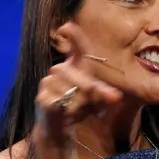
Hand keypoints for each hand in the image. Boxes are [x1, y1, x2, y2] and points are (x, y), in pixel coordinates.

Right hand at [34, 23, 122, 145]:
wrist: (57, 129)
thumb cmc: (78, 108)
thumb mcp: (95, 100)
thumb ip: (105, 95)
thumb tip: (116, 96)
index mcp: (74, 67)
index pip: (76, 48)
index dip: (73, 37)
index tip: (65, 28)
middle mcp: (59, 71)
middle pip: (75, 72)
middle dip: (90, 88)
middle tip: (104, 100)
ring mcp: (48, 84)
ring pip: (68, 89)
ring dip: (80, 102)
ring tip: (83, 112)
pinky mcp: (41, 99)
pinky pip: (59, 102)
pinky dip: (69, 111)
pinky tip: (70, 116)